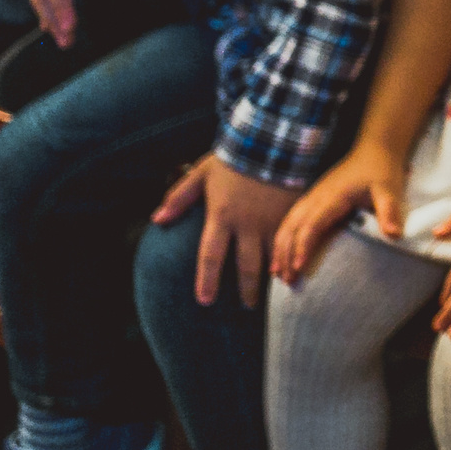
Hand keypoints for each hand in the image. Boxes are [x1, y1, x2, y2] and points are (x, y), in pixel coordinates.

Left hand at [154, 155, 298, 306]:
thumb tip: (157, 220)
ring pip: (272, 259)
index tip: (206, 301)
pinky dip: (290, 261)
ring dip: (272, 281)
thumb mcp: (200, 174)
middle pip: (246, 266)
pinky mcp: (291, 217)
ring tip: (274, 294)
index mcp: (221, 217)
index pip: (210, 257)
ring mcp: (271, 223)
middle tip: (247, 307)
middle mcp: (247, 226)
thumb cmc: (232, 159)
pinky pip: (291, 245)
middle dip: (247, 290)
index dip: (207, 281)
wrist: (270, 142)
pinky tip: (292, 272)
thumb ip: (178, 198)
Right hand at [272, 137, 407, 282]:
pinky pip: (292, 221)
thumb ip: (389, 211)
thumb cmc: (382, 171)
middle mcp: (316, 197)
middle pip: (292, 227)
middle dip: (285, 253)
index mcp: (332, 197)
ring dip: (280, 248)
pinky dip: (284, 238)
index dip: (303, 246)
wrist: (375, 150)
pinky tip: (282, 255)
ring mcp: (312, 197)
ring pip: (288, 224)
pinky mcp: (313, 199)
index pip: (311, 224)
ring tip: (276, 274)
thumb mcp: (389, 190)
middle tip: (285, 280)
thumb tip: (394, 235)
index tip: (299, 267)